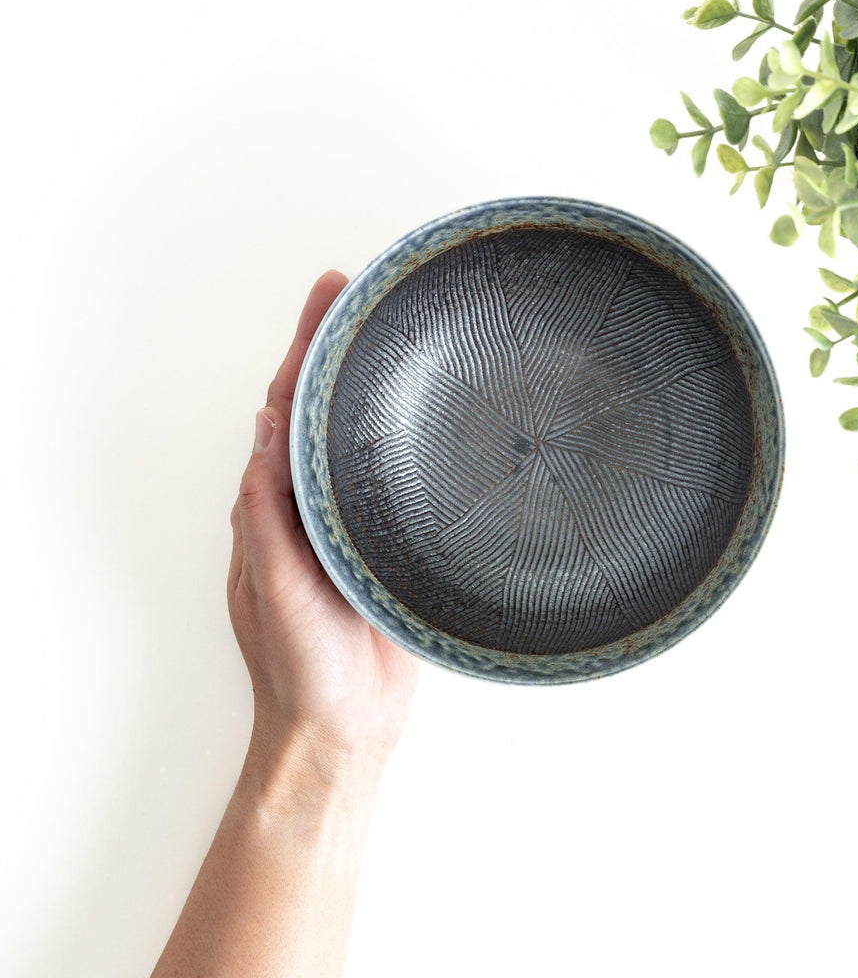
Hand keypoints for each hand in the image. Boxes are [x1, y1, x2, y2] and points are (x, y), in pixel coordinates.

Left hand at [228, 271, 418, 778]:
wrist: (342, 727)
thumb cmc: (299, 666)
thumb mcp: (271, 585)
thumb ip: (265, 511)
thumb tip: (265, 426)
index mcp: (272, 506)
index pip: (286, 407)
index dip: (305, 347)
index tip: (330, 294)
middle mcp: (308, 505)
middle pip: (321, 410)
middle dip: (338, 349)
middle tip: (366, 295)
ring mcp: (348, 524)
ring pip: (357, 440)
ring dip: (371, 387)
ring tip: (396, 338)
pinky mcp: (385, 547)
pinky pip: (391, 482)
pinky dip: (400, 442)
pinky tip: (426, 423)